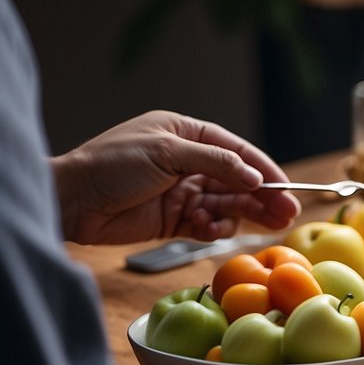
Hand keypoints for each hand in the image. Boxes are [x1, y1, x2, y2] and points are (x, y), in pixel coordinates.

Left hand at [53, 110, 301, 243]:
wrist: (73, 201)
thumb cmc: (112, 165)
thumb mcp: (167, 153)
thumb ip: (216, 163)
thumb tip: (255, 176)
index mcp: (187, 135)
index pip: (237, 151)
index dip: (265, 170)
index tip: (287, 188)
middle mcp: (189, 162)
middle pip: (238, 180)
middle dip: (263, 197)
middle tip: (288, 213)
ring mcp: (183, 192)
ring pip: (227, 204)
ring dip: (242, 214)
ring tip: (263, 225)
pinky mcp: (176, 220)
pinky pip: (208, 225)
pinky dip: (214, 229)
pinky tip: (210, 229)